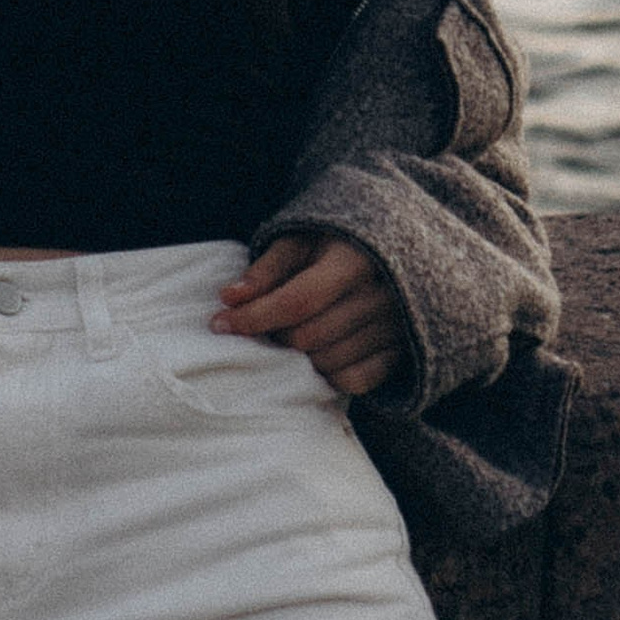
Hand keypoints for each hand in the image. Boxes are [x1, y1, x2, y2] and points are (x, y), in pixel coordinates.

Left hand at [213, 233, 407, 397]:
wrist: (397, 250)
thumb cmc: (337, 243)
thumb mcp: (303, 239)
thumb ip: (267, 268)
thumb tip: (228, 297)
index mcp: (355, 260)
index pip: (297, 300)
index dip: (254, 316)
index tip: (219, 323)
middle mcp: (381, 296)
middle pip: (307, 336)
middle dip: (273, 335)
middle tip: (260, 325)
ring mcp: (396, 329)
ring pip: (326, 361)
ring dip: (297, 356)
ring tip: (289, 334)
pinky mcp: (401, 354)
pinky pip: (354, 380)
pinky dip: (328, 375)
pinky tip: (317, 355)